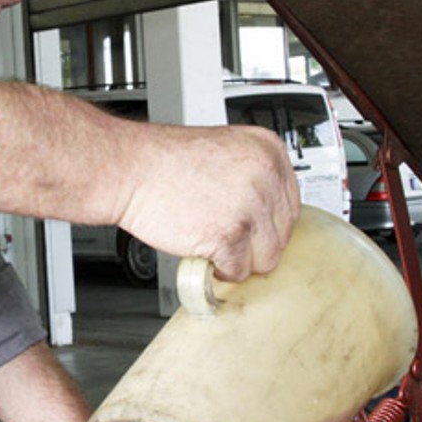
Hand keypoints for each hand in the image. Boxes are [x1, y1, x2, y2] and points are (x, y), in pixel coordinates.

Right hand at [114, 124, 299, 281]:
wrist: (130, 169)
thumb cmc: (164, 162)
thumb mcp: (224, 152)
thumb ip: (252, 179)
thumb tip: (269, 217)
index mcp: (268, 150)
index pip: (291, 203)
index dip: (268, 222)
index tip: (253, 228)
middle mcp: (265, 175)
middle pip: (282, 233)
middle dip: (255, 243)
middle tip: (228, 237)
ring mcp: (249, 206)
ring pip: (267, 257)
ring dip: (239, 259)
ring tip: (214, 245)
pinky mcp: (229, 236)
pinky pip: (239, 270)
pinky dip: (220, 270)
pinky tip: (204, 253)